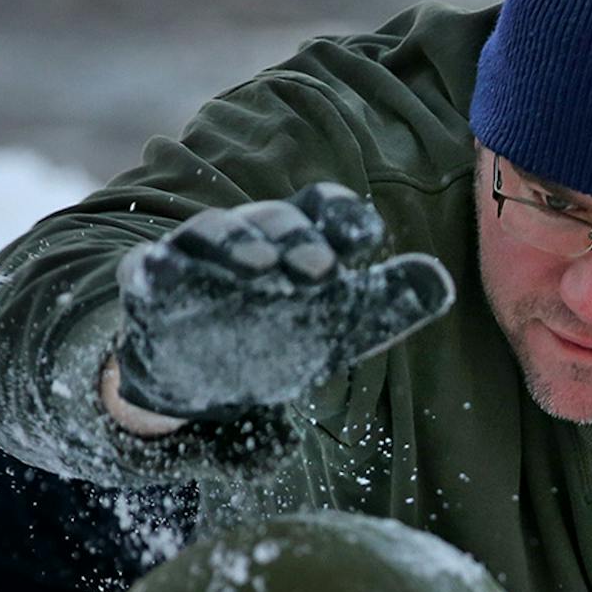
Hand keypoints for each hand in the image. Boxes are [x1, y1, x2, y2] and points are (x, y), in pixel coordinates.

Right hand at [113, 183, 453, 421]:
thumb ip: (390, 304)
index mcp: (298, 242)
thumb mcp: (339, 326)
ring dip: (236, 242)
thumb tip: (443, 281)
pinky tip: (162, 275)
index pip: (324, 212)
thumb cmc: (278, 336)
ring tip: (261, 266)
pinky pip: (149, 271)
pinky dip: (155, 270)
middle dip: (298, 238)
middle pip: (274, 220)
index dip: (344, 218)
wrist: (200, 378)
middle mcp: (249, 240)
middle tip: (324, 269)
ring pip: (212, 233)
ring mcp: (196, 262)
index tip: (368, 239)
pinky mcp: (152, 290)